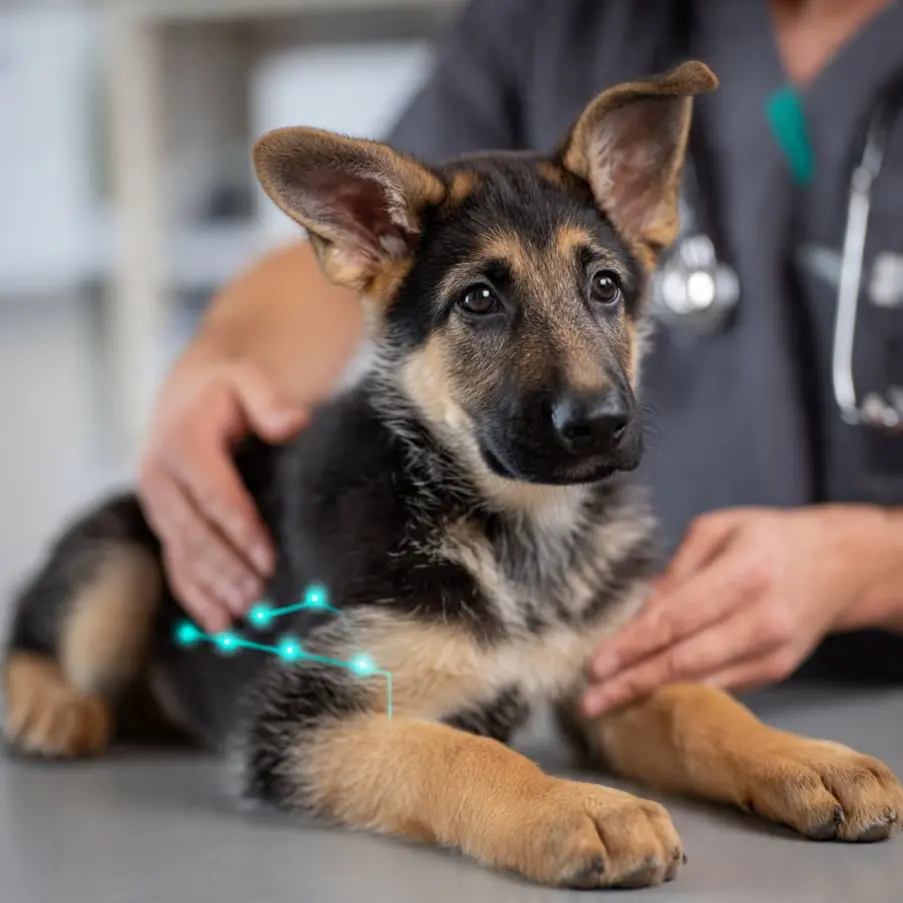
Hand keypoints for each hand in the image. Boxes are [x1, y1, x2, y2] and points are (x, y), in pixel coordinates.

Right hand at [138, 355, 306, 633]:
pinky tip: (218, 625)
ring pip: (182, 553)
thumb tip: (293, 423)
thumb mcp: (248, 380)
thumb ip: (268, 400)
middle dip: (226, 568)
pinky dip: (194, 596)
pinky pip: (174, 564)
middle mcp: (160, 475)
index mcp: (183, 439)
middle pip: (194, 531)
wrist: (187, 395)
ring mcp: (157, 503)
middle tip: (260, 598)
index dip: (239, 527)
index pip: (213, 491)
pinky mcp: (162, 523)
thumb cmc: (228, 391)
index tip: (268, 558)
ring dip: (211, 589)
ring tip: (244, 617)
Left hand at [583, 505, 902, 714]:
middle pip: (687, 661)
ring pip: (702, 683)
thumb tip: (640, 614)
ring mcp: (773, 653)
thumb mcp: (717, 530)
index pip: (678, 618)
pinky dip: (682, 695)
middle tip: (589, 700)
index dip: (634, 645)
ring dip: (651, 696)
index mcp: (747, 571)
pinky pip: (720, 688)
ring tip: (607, 704)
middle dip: (633, 683)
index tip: (596, 664)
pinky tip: (648, 698)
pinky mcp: (777, 672)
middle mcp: (764, 619)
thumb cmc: (768, 539)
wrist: (839, 565)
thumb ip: (677, 571)